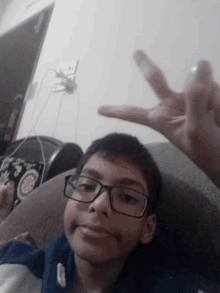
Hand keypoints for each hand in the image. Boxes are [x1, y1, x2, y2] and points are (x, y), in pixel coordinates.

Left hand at [98, 50, 219, 187]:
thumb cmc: (207, 152)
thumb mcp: (196, 128)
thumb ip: (194, 97)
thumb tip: (198, 66)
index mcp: (160, 119)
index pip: (133, 113)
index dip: (116, 111)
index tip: (100, 110)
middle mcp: (172, 107)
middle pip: (156, 81)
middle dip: (146, 67)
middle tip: (136, 53)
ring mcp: (190, 101)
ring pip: (200, 85)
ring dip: (211, 102)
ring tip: (216, 122)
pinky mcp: (208, 97)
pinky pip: (215, 89)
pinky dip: (219, 103)